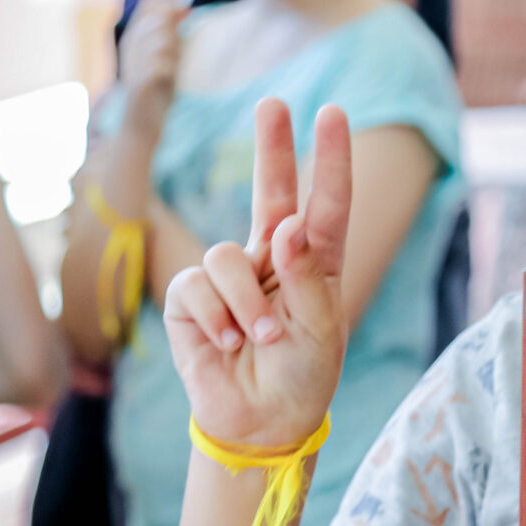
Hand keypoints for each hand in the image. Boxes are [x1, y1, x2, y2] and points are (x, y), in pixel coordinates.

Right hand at [120, 0, 184, 115]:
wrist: (141, 123)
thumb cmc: (156, 89)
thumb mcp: (166, 55)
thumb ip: (172, 33)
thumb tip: (184, 7)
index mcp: (134, 36)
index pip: (149, 4)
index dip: (171, 3)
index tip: (186, 12)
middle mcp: (130, 45)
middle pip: (158, 19)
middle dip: (175, 33)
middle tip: (177, 53)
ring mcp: (132, 61)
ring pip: (162, 40)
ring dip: (174, 53)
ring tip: (170, 69)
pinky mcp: (139, 80)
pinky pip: (163, 63)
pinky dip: (171, 70)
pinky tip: (166, 80)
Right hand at [161, 98, 349, 451]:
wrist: (261, 423)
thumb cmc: (302, 375)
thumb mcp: (320, 329)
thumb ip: (306, 277)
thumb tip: (289, 226)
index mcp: (314, 264)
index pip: (325, 205)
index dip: (328, 160)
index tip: (332, 112)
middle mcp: (272, 261)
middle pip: (270, 193)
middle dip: (271, 148)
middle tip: (273, 102)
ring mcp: (230, 278)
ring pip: (228, 256)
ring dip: (246, 300)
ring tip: (261, 337)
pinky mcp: (192, 301)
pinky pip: (197, 287)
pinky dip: (216, 315)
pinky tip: (227, 343)